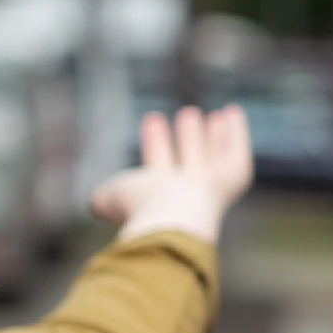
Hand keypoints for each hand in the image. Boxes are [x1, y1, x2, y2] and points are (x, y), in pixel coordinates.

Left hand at [91, 105, 253, 244]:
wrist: (172, 220)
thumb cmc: (139, 209)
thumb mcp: (112, 198)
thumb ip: (103, 199)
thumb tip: (95, 203)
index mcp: (157, 198)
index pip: (159, 165)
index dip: (156, 144)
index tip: (152, 120)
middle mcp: (186, 193)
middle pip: (191, 160)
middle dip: (189, 139)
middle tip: (189, 114)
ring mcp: (210, 187)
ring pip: (214, 158)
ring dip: (213, 137)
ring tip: (214, 114)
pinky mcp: (232, 179)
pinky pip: (236, 154)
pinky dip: (237, 133)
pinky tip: (233, 112)